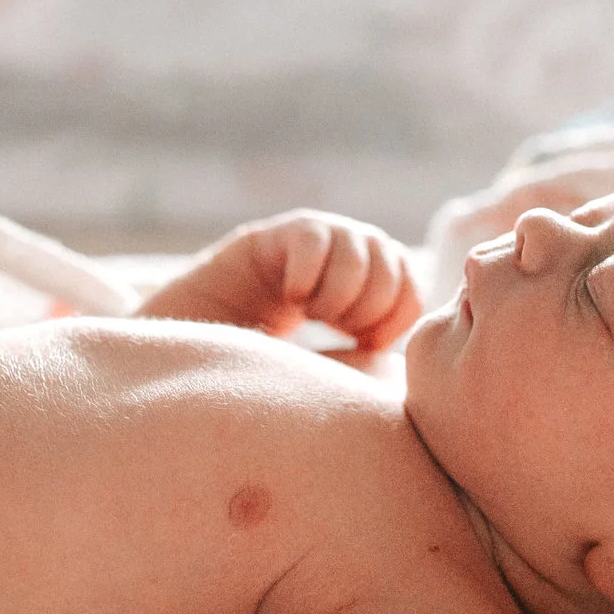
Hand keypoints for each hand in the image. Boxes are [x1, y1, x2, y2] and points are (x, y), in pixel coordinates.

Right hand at [139, 210, 422, 351]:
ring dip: (342, 291)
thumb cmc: (273, 376)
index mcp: (366, 288)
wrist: (204, 356)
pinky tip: (291, 298)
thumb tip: (408, 365)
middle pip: (391, 262)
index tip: (364, 346)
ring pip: (360, 246)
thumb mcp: (334, 376)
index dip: (396, 317)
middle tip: (336, 330)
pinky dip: (310, 274)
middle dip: (369, 306)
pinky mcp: (274, 237)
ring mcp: (311, 242)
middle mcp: (343, 256)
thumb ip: (371, 367)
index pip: (410, 286)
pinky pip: (314, 237)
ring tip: (312, 314)